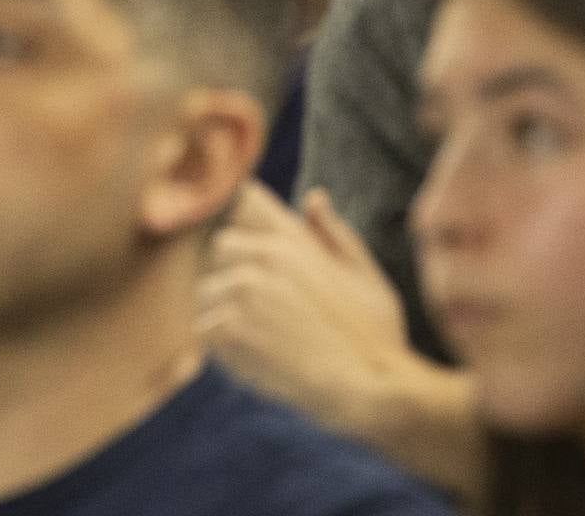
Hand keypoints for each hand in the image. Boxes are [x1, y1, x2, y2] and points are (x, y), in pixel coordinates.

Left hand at [198, 185, 420, 432]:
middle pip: (220, 249)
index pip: (243, 200)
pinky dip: (226, 352)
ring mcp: (244, 290)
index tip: (253, 252)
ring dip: (225, 316)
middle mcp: (263, 256)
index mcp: (292, 240)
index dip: (245, 225)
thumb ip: (336, 235)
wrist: (372, 389)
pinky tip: (259, 365)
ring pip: (207, 294)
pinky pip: (208, 333)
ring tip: (264, 343)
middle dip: (234, 273)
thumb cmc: (377, 338)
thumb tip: (314, 195)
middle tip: (262, 312)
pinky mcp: (232, 327)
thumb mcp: (366, 277)